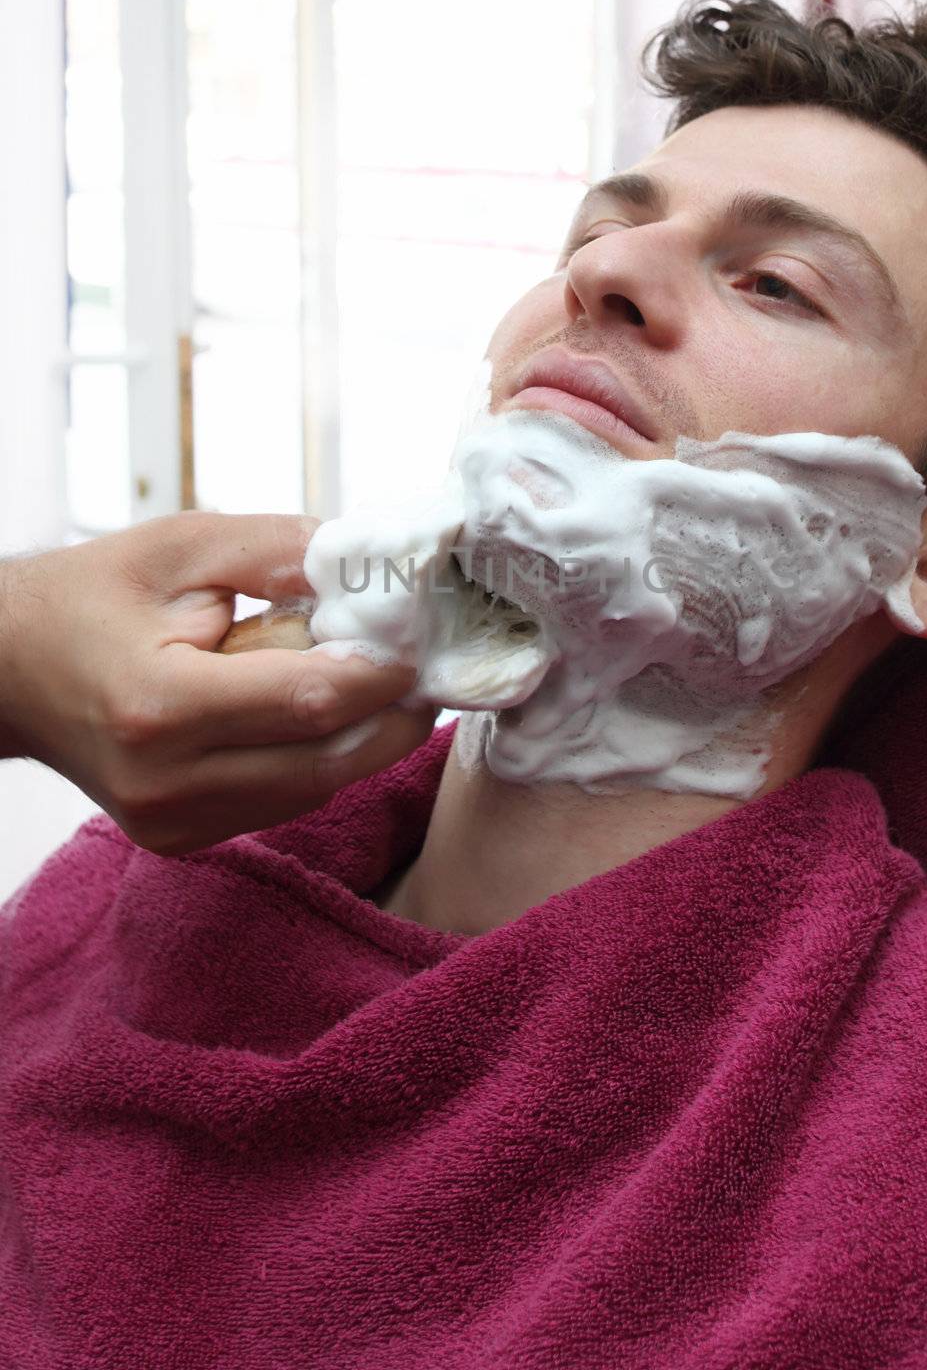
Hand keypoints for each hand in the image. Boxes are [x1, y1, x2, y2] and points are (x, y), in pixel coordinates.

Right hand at [0, 512, 436, 854]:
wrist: (9, 670)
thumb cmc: (92, 598)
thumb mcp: (180, 547)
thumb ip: (278, 550)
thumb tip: (367, 564)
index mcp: (160, 706)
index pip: (308, 703)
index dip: (380, 675)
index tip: (421, 646)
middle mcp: (167, 781)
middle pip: (326, 764)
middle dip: (390, 720)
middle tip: (426, 676)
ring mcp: (172, 822)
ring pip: (312, 791)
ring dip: (360, 743)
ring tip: (375, 686)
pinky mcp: (180, 837)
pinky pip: (282, 803)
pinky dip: (316, 762)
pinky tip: (315, 717)